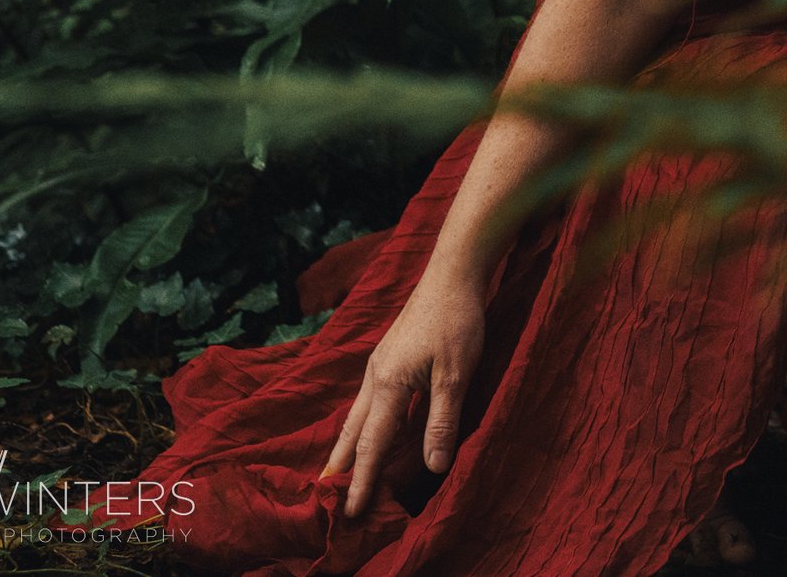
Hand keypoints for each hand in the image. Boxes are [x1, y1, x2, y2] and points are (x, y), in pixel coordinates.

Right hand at [322, 274, 485, 517]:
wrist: (453, 274)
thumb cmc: (457, 321)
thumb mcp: (456, 374)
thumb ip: (442, 421)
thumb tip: (432, 468)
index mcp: (388, 384)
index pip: (371, 445)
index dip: (362, 481)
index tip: (350, 512)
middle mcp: (375, 376)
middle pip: (352, 431)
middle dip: (342, 467)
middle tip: (329, 498)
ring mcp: (380, 364)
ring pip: (358, 414)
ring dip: (349, 445)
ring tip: (341, 472)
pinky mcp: (389, 356)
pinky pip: (369, 400)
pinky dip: (364, 424)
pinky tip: (374, 429)